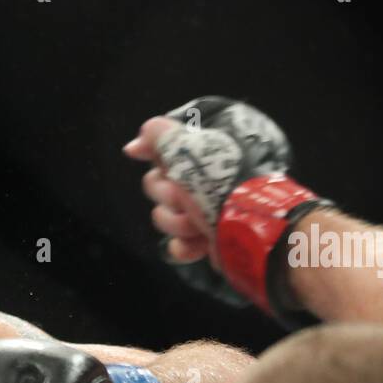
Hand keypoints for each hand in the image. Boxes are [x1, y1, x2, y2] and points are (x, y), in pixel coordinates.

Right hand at [124, 96, 294, 269]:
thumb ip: (158, 136)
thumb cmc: (221, 184)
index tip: (169, 168)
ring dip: (179, 222)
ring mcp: (204, 210)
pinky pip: (177, 244)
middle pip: (155, 185)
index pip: (161, 153)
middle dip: (168, 196)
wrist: (250, 228)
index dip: (161, 162)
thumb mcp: (187, 148)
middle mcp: (202, 179)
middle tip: (188, 197)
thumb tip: (133, 146)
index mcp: (202, 153)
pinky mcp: (205, 239)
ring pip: (163, 216)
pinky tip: (198, 242)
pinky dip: (185, 246)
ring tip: (200, 223)